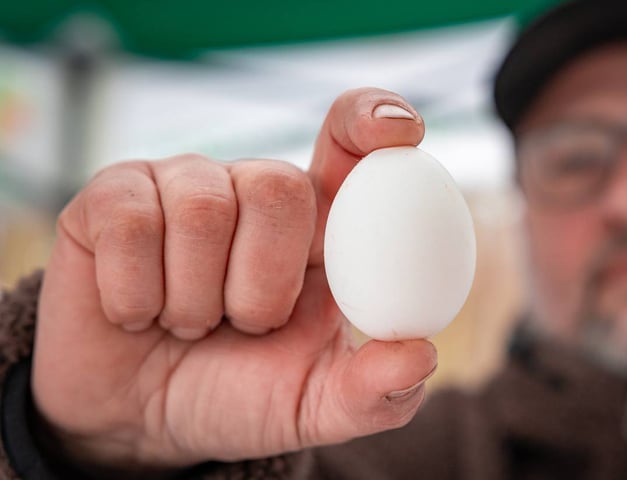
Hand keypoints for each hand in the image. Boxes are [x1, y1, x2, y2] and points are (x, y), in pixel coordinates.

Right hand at [32, 88, 436, 471]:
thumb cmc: (237, 395)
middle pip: (278, 186)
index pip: (351, 142)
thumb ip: (374, 391)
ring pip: (202, 209)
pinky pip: (131, 223)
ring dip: (196, 300)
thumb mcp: (313, 406)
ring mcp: (182, 186)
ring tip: (190, 325)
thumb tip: (422, 354)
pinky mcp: (112, 197)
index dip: (373, 119)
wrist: (138, 420)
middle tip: (245, 326)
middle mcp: (253, 190)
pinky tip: (137, 313)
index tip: (402, 133)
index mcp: (317, 226)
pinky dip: (137, 295)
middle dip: (261, 283)